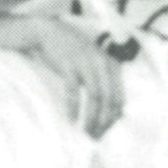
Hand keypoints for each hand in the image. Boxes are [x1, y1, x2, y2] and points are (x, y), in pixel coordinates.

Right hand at [0, 16, 122, 136]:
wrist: (47, 31)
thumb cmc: (71, 51)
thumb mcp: (93, 61)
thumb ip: (104, 79)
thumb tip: (114, 109)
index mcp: (111, 64)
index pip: (119, 97)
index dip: (114, 117)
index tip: (106, 131)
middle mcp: (102, 63)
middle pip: (109, 100)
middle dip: (104, 122)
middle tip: (96, 136)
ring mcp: (86, 64)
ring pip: (94, 98)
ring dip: (91, 118)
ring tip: (86, 132)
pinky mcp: (69, 66)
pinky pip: (74, 92)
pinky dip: (74, 108)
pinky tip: (71, 120)